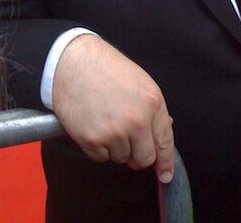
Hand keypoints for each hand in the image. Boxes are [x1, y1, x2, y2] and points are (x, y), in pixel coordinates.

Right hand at [52, 35, 174, 181]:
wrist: (74, 63)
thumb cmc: (107, 69)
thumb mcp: (140, 82)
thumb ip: (153, 109)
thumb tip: (163, 128)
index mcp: (152, 103)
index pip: (165, 142)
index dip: (165, 163)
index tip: (165, 176)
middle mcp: (137, 121)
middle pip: (145, 158)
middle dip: (138, 155)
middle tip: (127, 140)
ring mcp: (114, 132)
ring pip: (121, 158)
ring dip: (115, 147)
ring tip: (106, 120)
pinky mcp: (92, 140)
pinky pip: (100, 157)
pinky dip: (97, 147)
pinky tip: (94, 124)